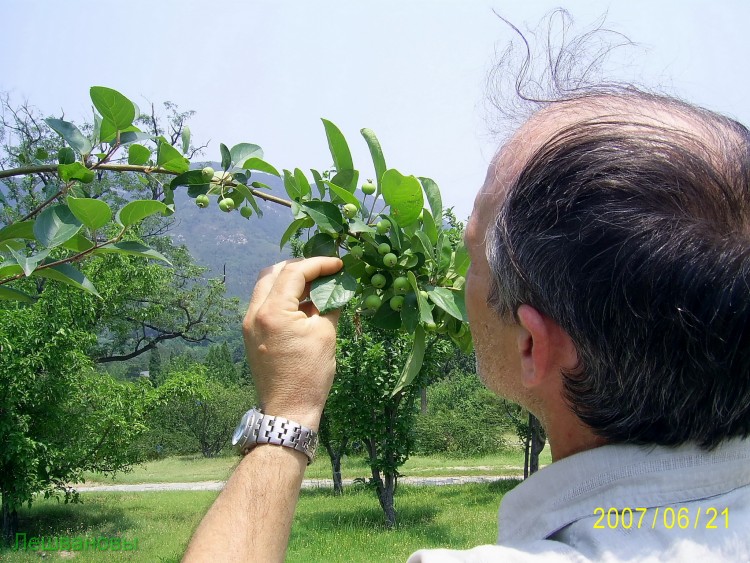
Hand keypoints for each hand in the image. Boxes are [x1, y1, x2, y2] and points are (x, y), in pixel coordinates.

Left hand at [243, 257, 342, 429]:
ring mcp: (249, 324)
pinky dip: (282, 296)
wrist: (288, 409)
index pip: (294, 272)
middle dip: (300, 267)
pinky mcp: (251, 334)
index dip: (319, 264)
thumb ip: (329, 303)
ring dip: (289, 280)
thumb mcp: (326, 334)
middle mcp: (255, 313)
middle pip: (274, 272)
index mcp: (273, 311)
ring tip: (315, 284)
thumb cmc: (310, 374)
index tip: (338, 264)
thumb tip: (336, 286)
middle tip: (324, 270)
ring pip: (266, 286)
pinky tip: (303, 303)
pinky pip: (264, 303)